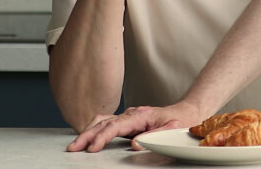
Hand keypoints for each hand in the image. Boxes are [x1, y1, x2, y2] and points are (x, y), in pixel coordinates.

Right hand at [66, 101, 199, 151]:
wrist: (186, 113)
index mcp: (141, 115)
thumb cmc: (180, 122)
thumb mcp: (171, 130)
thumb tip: (134, 144)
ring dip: (87, 131)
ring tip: (74, 145)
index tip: (92, 148)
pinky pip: (105, 123)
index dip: (102, 137)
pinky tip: (85, 136)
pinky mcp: (126, 121)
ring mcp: (128, 116)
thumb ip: (153, 136)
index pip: (116, 125)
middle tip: (74, 147)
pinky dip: (93, 128)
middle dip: (87, 135)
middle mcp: (131, 113)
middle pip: (103, 122)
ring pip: (102, 121)